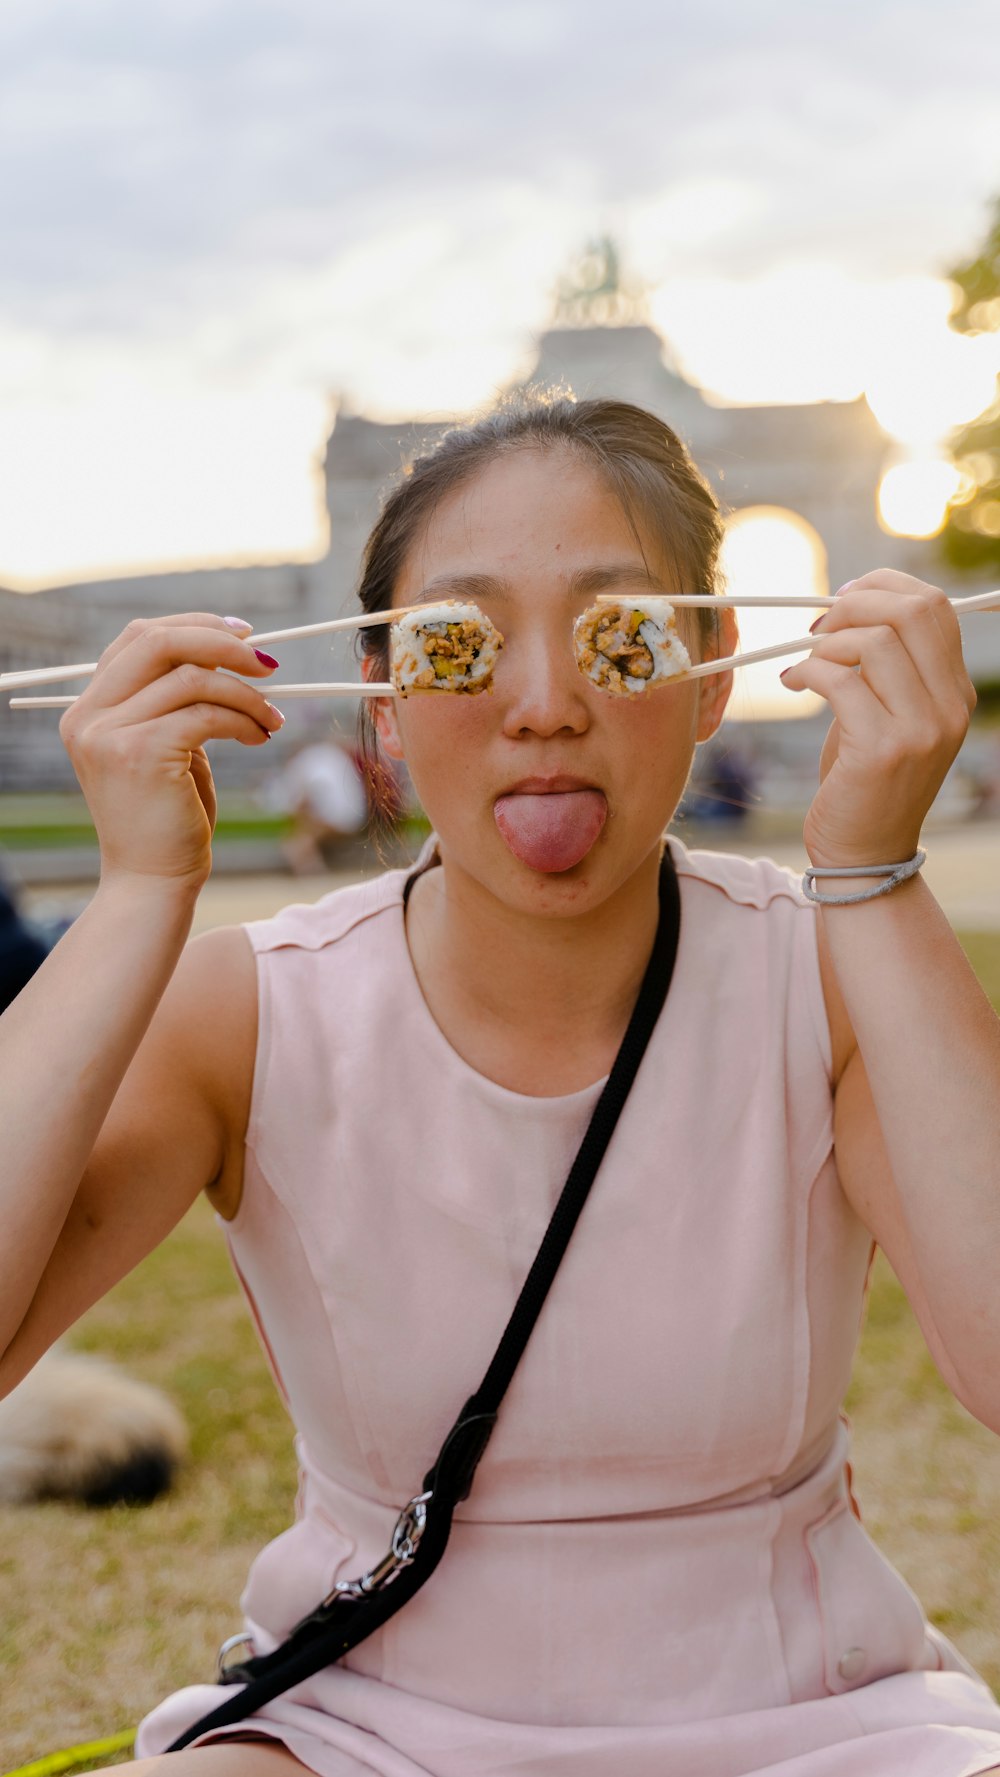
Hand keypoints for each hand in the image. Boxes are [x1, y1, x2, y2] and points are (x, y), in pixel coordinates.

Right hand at [59, 613, 283, 892]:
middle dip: (221, 643)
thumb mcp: (164, 749)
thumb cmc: (167, 820)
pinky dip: (244, 719)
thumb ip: (176, 703)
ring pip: (193, 678)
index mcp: (89, 709)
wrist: (152, 883)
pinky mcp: (141, 753)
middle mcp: (90, 716)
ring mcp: (110, 734)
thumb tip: (229, 653)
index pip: (139, 638)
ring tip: (272, 719)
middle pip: (158, 641)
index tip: (242, 635)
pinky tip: (259, 737)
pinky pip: (207, 714)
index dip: (194, 626)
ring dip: (246, 694)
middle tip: (267, 663)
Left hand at [778, 571, 975, 867]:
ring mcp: (921, 729)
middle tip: (818, 628)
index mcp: (955, 692)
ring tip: (806, 665)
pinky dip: (807, 672)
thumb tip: (850, 607)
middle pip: (913, 611)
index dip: (884, 587)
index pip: (935, 606)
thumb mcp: (888, 715)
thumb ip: (884, 666)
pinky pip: (840, 680)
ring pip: (874, 641)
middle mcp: (949, 707)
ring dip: (826, 643)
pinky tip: (793, 684)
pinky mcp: (882, 749)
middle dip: (854, 605)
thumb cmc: (864, 779)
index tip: (843, 598)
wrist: (864, 852)